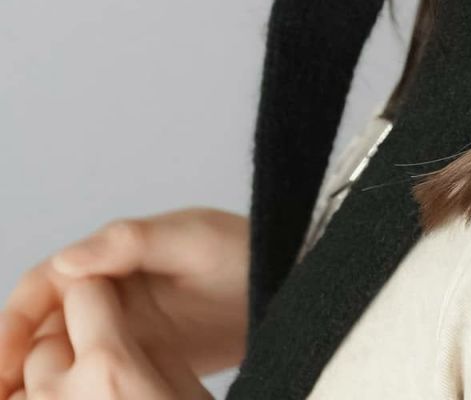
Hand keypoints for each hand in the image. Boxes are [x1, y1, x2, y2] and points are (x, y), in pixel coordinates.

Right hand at [0, 209, 248, 399]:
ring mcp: (122, 329)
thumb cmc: (242, 248)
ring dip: (36, 387)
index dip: (13, 324)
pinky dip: (68, 397)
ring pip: (59, 361)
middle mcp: (107, 292)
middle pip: (39, 330)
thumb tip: (65, 260)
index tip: (0, 363)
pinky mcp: (139, 361)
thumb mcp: (189, 238)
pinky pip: (92, 381)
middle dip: (13, 365)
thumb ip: (129, 243)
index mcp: (109, 257)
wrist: (289, 281)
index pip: (42, 288)